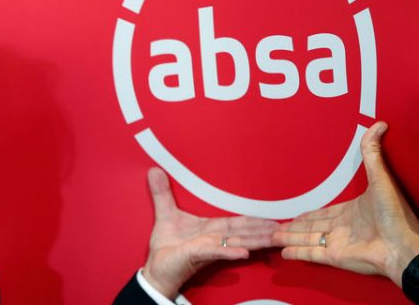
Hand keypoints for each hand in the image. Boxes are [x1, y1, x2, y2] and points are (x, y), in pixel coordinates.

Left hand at [142, 167, 276, 298]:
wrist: (156, 268)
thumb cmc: (166, 247)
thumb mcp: (164, 214)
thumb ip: (162, 193)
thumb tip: (154, 171)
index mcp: (210, 229)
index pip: (237, 224)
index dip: (255, 220)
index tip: (274, 219)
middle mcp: (213, 239)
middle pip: (243, 233)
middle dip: (263, 230)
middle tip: (285, 229)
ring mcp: (206, 247)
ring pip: (235, 242)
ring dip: (254, 240)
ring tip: (273, 238)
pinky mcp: (195, 255)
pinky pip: (215, 252)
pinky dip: (229, 252)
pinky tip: (243, 252)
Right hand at [272, 121, 418, 286]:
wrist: (403, 245)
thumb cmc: (395, 214)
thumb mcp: (380, 179)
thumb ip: (373, 154)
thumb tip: (379, 125)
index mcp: (350, 213)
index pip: (323, 213)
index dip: (308, 214)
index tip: (295, 214)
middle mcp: (341, 229)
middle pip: (310, 227)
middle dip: (294, 226)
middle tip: (277, 226)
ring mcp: (337, 244)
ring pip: (306, 239)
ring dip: (289, 238)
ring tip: (273, 236)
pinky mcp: (334, 257)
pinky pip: (310, 255)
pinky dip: (296, 253)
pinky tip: (283, 253)